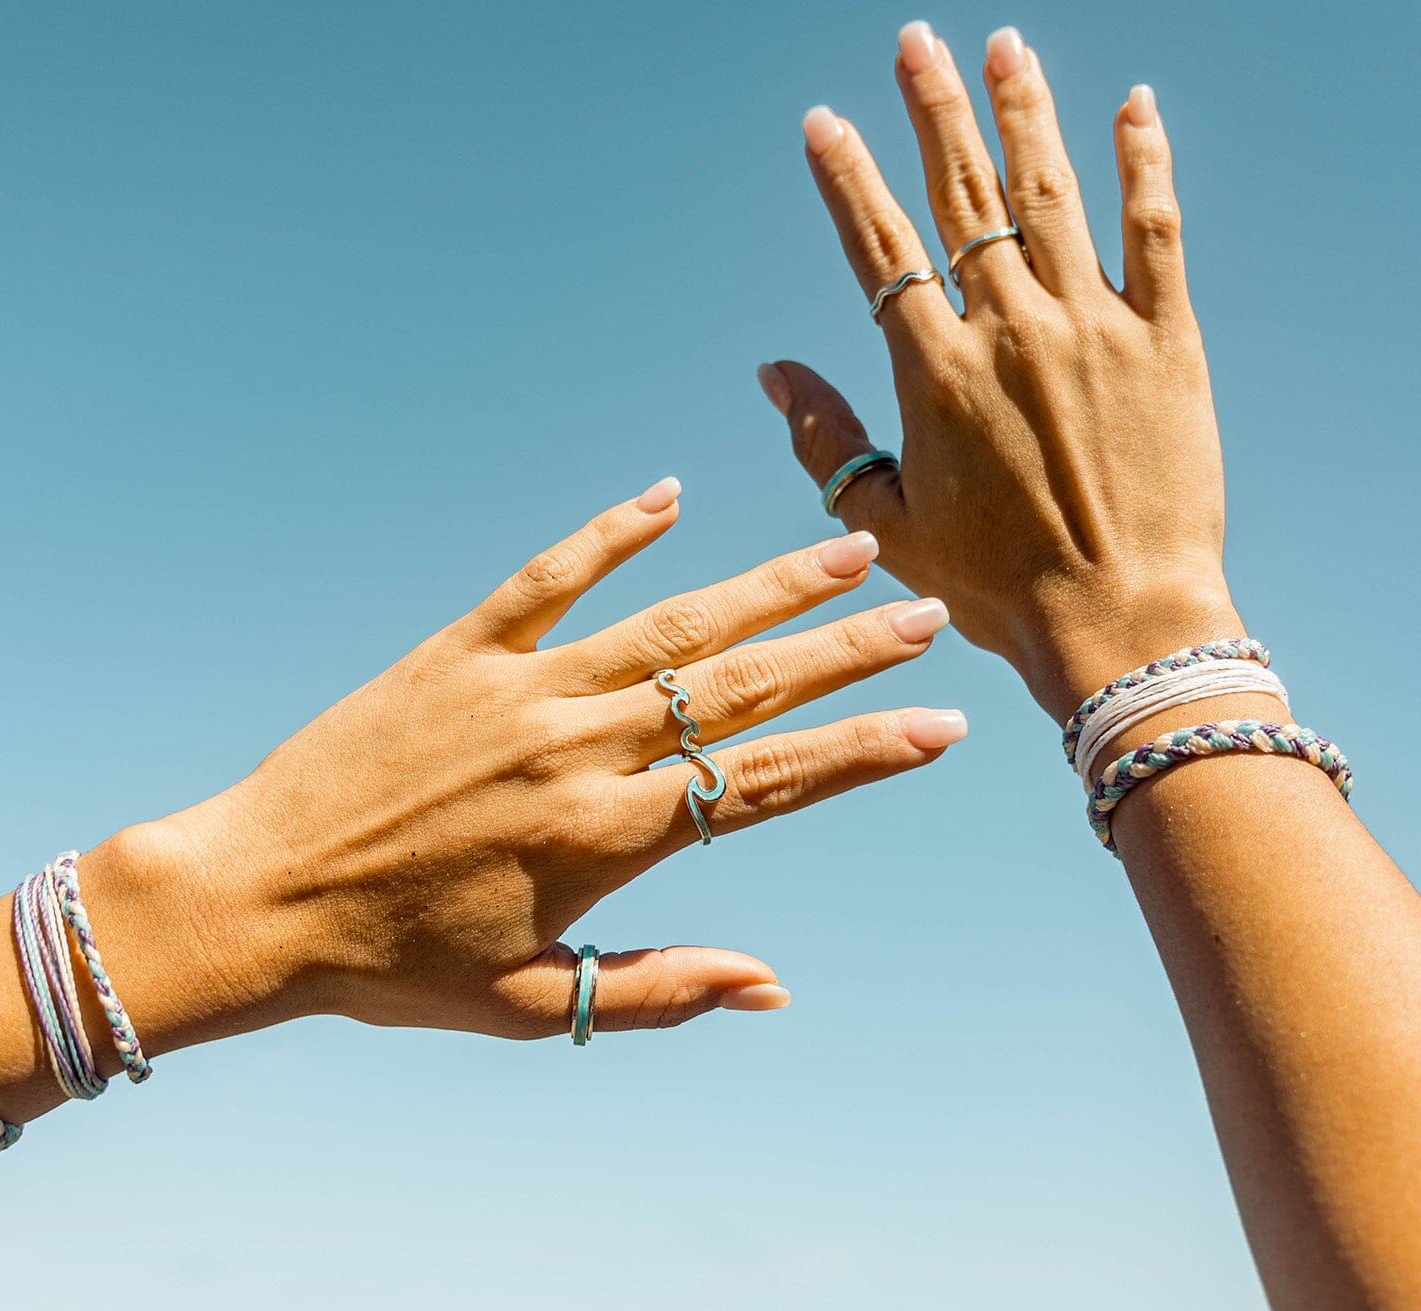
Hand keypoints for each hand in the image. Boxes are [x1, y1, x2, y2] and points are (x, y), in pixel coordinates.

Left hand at [157, 479, 962, 1040]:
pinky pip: (546, 578)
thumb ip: (660, 993)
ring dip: (763, 588)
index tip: (939, 726)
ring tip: (844, 554)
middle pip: (739, 689)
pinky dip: (610, 536)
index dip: (861, 754)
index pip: (763, 786)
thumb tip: (776, 989)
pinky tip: (667, 496)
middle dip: (844, 653)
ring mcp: (513, 691)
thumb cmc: (390, 968)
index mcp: (601, 840)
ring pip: (667, 624)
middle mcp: (573, 750)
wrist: (252, 899)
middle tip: (927, 616)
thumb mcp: (529, 1005)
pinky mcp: (452, 653)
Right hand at [759, 23, 1235, 721]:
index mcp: (936, 375)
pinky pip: (1156, 232)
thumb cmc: (996, 588)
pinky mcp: (1167, 342)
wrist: (1119, 620)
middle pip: (964, 196)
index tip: (825, 122)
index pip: (881, 250)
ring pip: (1053, 193)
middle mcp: (1011, 330)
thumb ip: (829, 444)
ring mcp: (1094, 328)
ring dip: (1025, 112)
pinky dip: (1146, 165)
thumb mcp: (889, 526)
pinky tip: (1134, 108)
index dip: (849, 179)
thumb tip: (776, 374)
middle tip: (916, 42)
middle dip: (935, 110)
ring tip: (1005, 47)